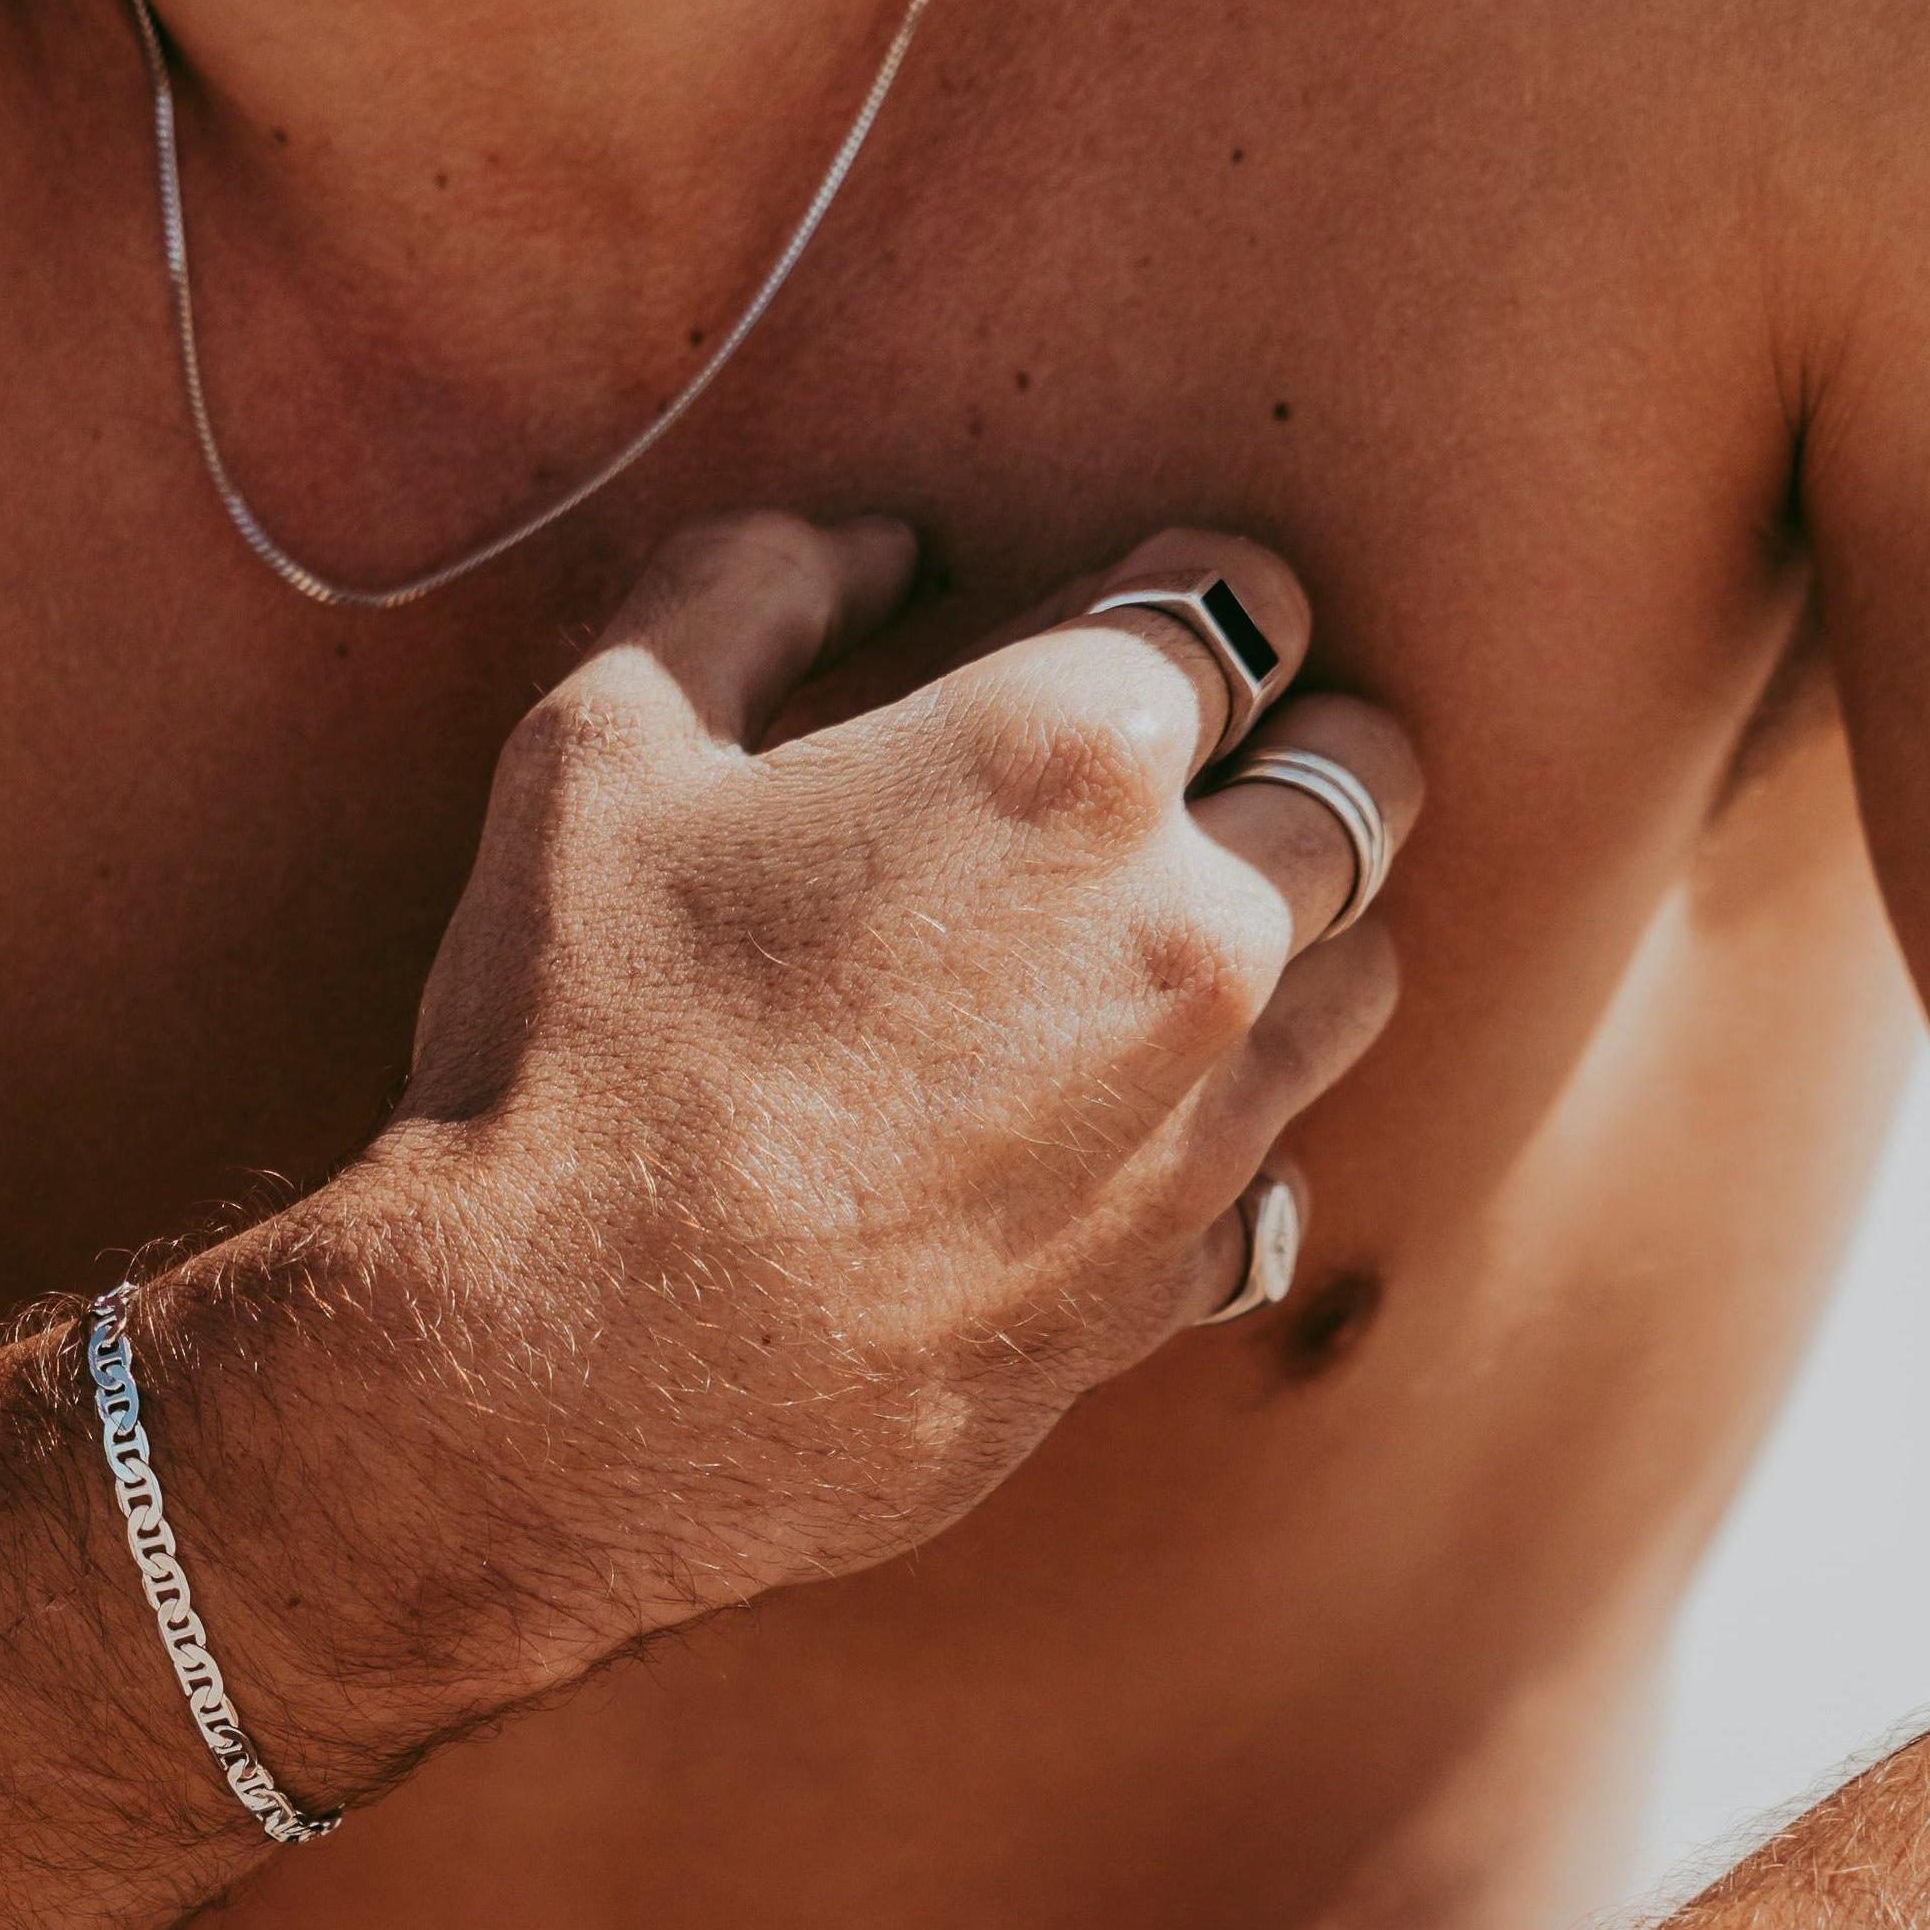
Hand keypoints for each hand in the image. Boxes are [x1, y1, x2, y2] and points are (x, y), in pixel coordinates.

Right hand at [356, 508, 1420, 1631]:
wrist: (569, 1381)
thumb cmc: (571, 1049)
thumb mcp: (597, 751)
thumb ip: (747, 588)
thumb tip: (875, 548)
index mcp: (1070, 755)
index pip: (1246, 596)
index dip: (1188, 593)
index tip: (1126, 633)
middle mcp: (1190, 927)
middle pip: (1361, 774)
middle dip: (1289, 749)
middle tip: (1184, 779)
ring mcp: (1205, 1120)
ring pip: (1359, 971)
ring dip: (1293, 937)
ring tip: (1161, 955)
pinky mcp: (1174, 1280)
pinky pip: (1277, 1166)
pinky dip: (1222, 1128)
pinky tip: (1111, 1132)